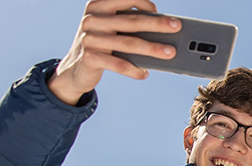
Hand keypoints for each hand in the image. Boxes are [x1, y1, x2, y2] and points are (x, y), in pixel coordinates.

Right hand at [48, 0, 181, 104]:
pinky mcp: (89, 57)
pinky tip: (145, 73)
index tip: (158, 10)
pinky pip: (118, 64)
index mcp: (98, 5)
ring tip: (170, 52)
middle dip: (157, 24)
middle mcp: (92, 19)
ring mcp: (89, 38)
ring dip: (152, 48)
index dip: (143, 3)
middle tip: (176, 27)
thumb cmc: (102, 43)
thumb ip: (129, 23)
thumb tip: (163, 28)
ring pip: (127, 43)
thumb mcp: (111, 28)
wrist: (74, 68)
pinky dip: (134, 70)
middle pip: (131, 21)